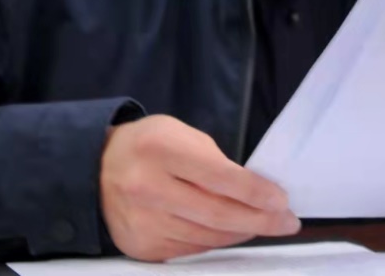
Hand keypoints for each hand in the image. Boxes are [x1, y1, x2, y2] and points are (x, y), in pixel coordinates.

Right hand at [100, 114, 299, 261]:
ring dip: (241, 232)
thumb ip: (216, 163)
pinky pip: (190, 249)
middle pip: (217, 214)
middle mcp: (147, 188)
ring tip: (263, 224)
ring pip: (207, 237)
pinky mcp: (140, 246)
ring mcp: (142, 222)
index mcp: (161, 150)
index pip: (220, 178)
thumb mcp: (182, 135)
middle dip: (260, 220)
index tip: (282, 201)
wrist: (97, 168)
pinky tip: (231, 232)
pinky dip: (216, 242)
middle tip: (287, 222)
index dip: (256, 193)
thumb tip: (257, 195)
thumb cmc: (152, 145)